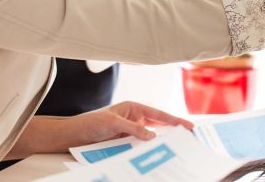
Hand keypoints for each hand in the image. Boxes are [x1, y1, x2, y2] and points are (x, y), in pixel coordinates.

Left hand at [66, 101, 193, 147]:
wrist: (74, 136)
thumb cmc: (90, 123)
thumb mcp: (112, 123)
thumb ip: (133, 129)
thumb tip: (153, 136)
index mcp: (133, 108)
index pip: (158, 114)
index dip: (175, 120)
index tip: (189, 126)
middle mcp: (134, 119)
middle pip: (159, 126)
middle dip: (173, 132)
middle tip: (189, 139)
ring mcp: (131, 132)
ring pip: (151, 138)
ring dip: (161, 143)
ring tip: (177, 150)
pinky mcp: (126, 143)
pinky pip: (142, 147)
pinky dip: (149, 151)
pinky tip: (156, 157)